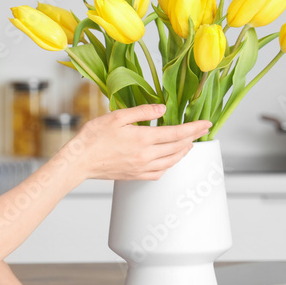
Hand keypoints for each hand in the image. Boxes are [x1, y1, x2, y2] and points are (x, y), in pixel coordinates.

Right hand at [59, 104, 211, 180]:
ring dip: (183, 152)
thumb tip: (162, 109)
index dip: (194, 128)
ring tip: (189, 143)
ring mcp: (142, 168)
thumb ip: (142, 112)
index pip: (176, 133)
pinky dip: (170, 165)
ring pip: (171, 161)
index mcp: (142, 139)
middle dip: (193, 138)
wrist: (79, 161)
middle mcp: (146, 156)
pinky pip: (160, 172)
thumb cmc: (93, 137)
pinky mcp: (136, 176)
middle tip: (202, 130)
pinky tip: (169, 159)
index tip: (206, 123)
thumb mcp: (117, 116)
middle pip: (178, 147)